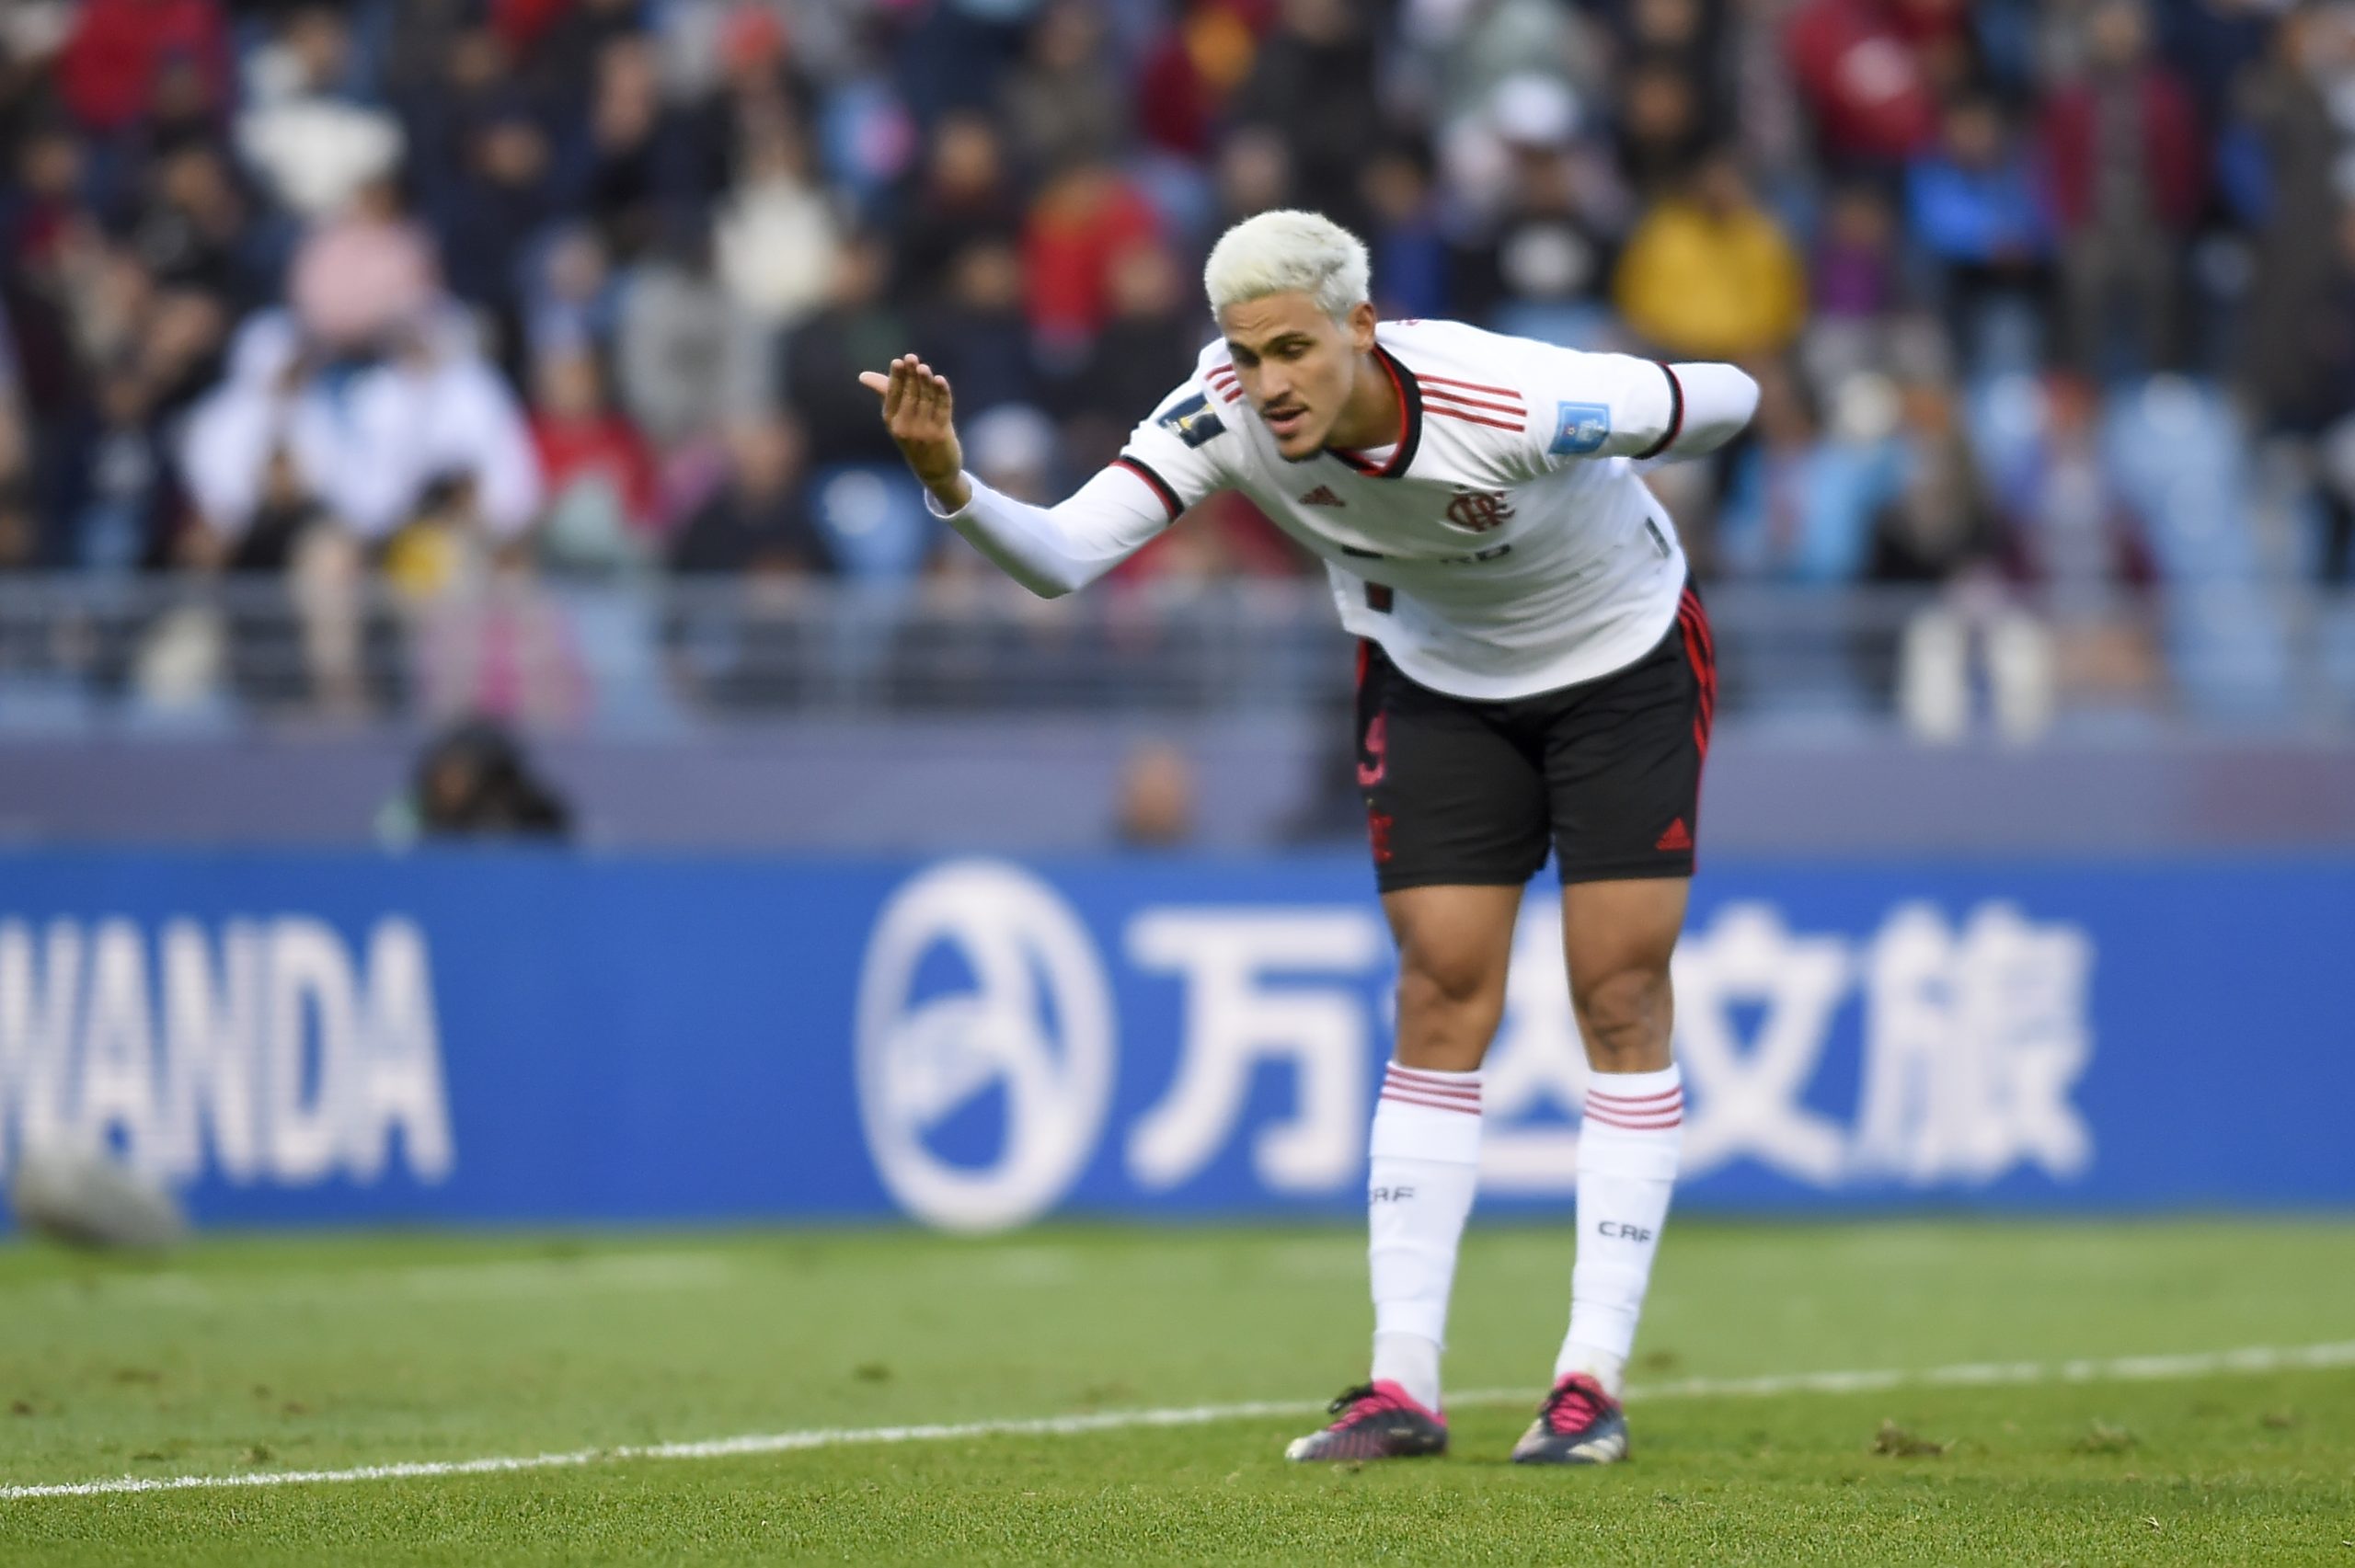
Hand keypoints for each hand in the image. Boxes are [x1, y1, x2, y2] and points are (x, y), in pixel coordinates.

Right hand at [858, 355, 969, 511]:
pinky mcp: (941, 434)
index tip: (898, 361)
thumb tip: (862, 376)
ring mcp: (923, 432)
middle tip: (912, 358)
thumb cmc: (915, 438)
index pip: (893, 395)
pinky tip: (940, 381)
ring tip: (924, 368)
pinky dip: (942, 394)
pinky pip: (942, 409)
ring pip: (925, 400)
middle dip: (911, 375)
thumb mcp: (898, 418)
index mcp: (892, 421)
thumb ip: (886, 393)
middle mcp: (905, 427)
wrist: (935, 471)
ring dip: (925, 382)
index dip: (896, 378)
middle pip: (909, 395)